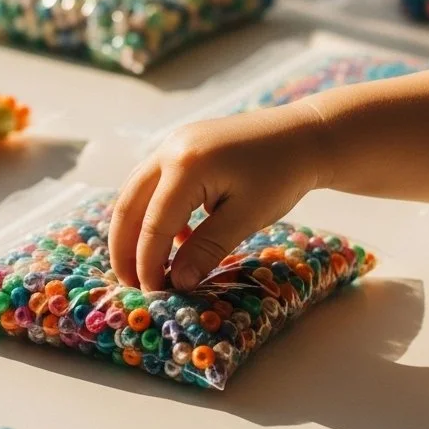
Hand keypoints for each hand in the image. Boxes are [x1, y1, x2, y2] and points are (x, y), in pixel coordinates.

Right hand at [109, 102, 329, 292]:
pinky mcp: (179, 147)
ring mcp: (171, 145)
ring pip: (134, 193)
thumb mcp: (247, 217)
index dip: (148, 262)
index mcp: (186, 166)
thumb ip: (207, 248)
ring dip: (132, 231)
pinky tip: (171, 240)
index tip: (152, 292)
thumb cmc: (282, 175)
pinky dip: (152, 213)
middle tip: (129, 284)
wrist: (304, 136)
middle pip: (129, 205)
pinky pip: (152, 184)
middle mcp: (169, 150)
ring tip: (138, 266)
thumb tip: (177, 282)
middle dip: (124, 248)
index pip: (155, 223)